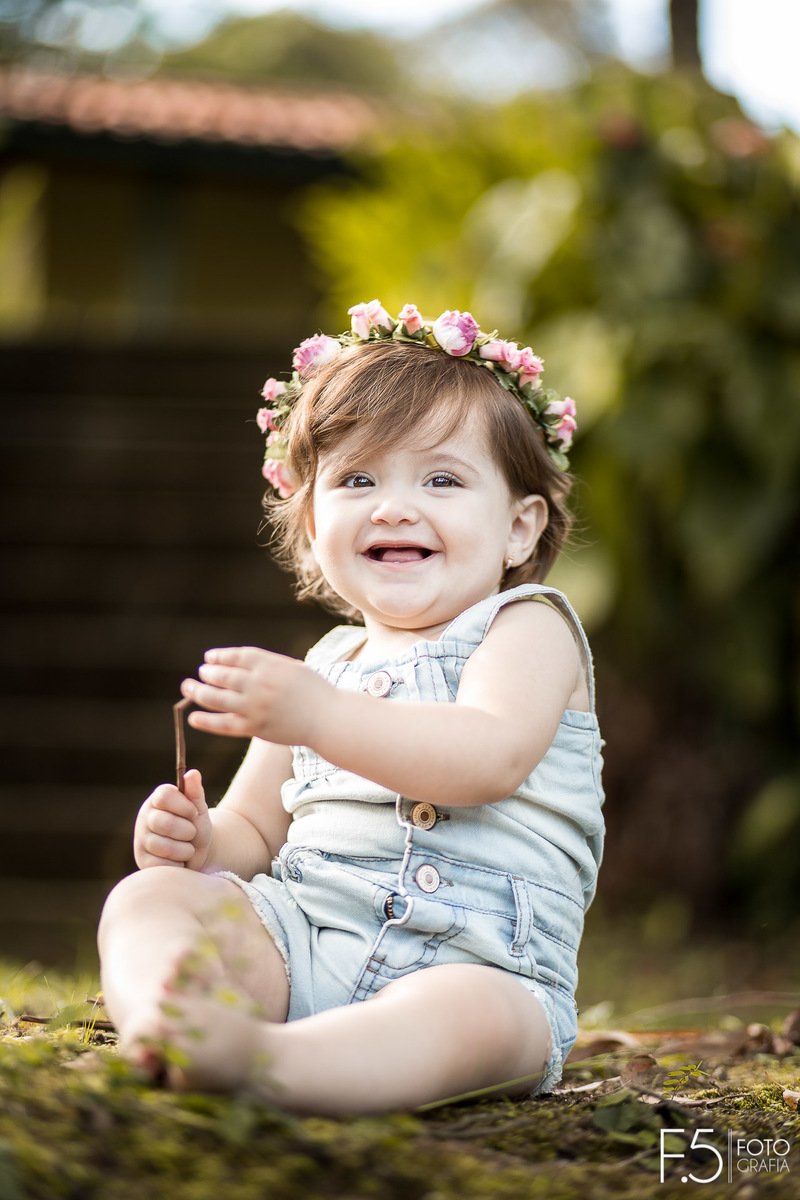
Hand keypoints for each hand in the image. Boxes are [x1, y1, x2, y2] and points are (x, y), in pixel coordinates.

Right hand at [133, 769, 212, 870]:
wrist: (199, 852)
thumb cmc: (197, 825)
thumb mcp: (199, 808)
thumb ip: (195, 791)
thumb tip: (192, 773)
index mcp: (157, 800)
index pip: (164, 796)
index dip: (184, 806)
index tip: (193, 812)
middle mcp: (145, 817)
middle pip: (164, 823)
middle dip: (187, 831)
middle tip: (192, 833)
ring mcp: (141, 839)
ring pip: (163, 846)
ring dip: (185, 850)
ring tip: (187, 848)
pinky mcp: (142, 860)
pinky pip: (160, 865)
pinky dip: (177, 864)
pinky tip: (178, 860)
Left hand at [180, 646, 329, 745]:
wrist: (329, 718)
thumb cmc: (315, 691)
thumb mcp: (293, 668)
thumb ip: (269, 665)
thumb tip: (243, 664)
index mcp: (271, 665)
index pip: (237, 656)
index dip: (220, 656)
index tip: (209, 657)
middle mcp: (259, 684)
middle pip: (224, 676)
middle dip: (208, 673)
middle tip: (201, 673)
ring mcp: (255, 706)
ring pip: (217, 698)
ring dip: (198, 692)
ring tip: (188, 688)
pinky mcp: (255, 728)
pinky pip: (224, 724)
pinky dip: (206, 721)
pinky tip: (193, 718)